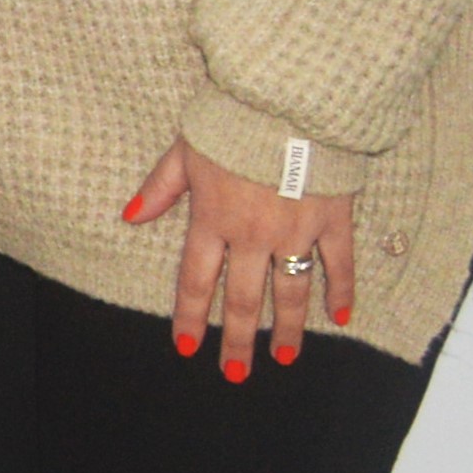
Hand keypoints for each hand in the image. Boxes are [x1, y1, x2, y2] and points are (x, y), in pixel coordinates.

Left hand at [127, 137, 358, 377]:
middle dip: (237, 340)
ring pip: (290, 292)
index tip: (188, 347)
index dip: (191, 316)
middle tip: (235, 374)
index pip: (197, 280)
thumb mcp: (184, 149)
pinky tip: (341, 318)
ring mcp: (296, 230)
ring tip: (283, 359)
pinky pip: (340, 264)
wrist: (289, 99)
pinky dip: (342, 292)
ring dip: (286, 329)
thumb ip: (160, 187)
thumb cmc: (232, 120)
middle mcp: (253, 234)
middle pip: (244, 299)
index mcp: (213, 218)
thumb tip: (129, 215)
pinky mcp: (333, 219)